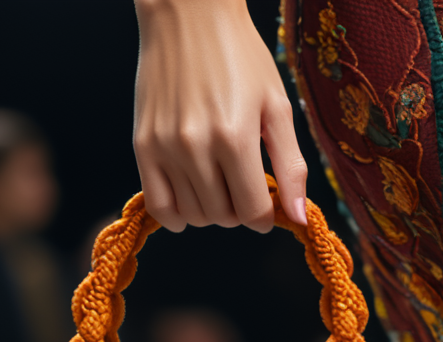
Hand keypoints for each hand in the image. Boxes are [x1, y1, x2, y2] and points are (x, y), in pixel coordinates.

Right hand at [133, 0, 307, 232]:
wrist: (189, 16)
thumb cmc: (241, 58)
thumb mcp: (277, 107)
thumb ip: (291, 167)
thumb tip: (300, 220)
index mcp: (235, 138)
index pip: (253, 213)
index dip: (265, 216)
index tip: (266, 202)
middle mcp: (196, 147)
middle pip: (224, 217)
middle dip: (239, 209)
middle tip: (241, 180)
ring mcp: (165, 149)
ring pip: (194, 216)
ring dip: (211, 210)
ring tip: (217, 179)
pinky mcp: (143, 146)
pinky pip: (160, 207)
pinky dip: (178, 214)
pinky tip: (191, 195)